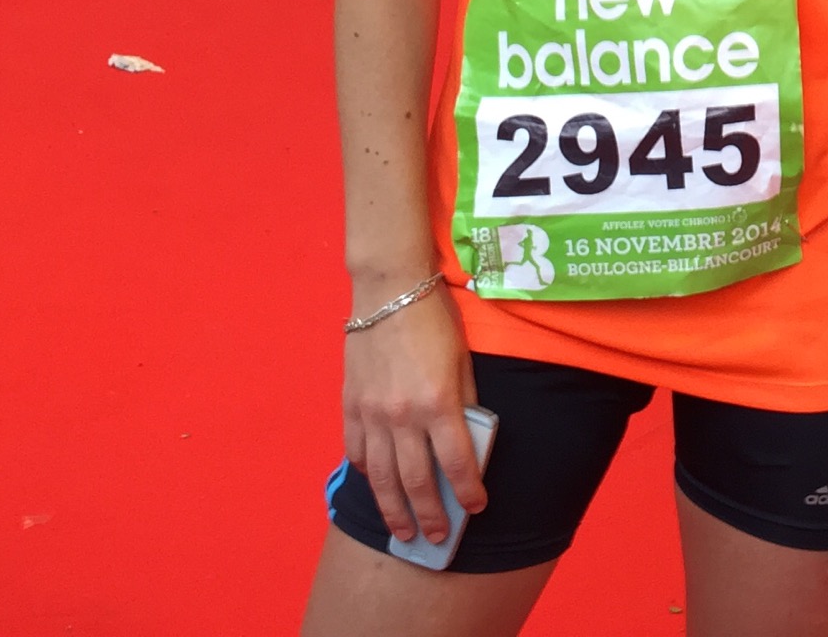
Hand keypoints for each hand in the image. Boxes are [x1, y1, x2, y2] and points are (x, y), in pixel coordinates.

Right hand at [340, 282, 484, 543]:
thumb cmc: (435, 318)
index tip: (477, 507)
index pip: (456, 462)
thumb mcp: (462, 358)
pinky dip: (366, 472)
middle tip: (437, 539)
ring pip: (381, 478)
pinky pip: (357, 451)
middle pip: (416, 481)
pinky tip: (375, 484)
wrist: (389, 289)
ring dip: (394, 510)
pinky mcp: (351, 406)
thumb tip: (470, 435)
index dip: (468, 490)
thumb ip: (465, 400)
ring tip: (403, 532)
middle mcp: (403, 416)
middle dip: (429, 515)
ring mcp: (372, 414)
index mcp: (438, 402)